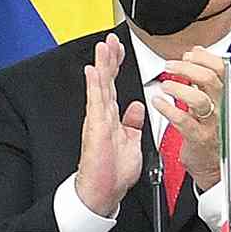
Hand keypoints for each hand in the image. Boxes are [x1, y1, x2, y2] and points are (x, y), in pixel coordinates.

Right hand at [73, 39, 136, 219]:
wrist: (103, 191)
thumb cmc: (114, 172)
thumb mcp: (132, 142)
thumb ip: (132, 123)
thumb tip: (136, 107)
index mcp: (112, 117)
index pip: (114, 85)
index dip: (116, 66)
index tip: (119, 49)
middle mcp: (103, 115)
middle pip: (106, 80)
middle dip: (109, 58)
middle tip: (110, 39)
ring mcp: (98, 120)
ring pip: (100, 86)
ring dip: (101, 65)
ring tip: (102, 47)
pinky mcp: (95, 127)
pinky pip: (95, 102)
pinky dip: (94, 86)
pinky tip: (93, 71)